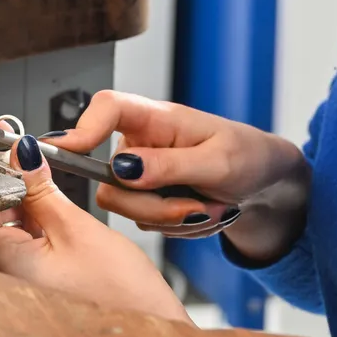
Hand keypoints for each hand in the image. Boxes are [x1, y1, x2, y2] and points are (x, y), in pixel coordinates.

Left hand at [0, 111, 188, 322]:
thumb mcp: (78, 229)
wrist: (154, 335)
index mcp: (4, 264)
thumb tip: (21, 155)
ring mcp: (20, 275)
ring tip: (19, 149)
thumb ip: (42, 190)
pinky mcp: (38, 275)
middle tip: (0, 130)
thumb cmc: (123, 299)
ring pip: (6, 218)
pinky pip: (23, 233)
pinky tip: (36, 182)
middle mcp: (4, 272)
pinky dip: (28, 205)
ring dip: (12, 183)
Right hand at [55, 91, 309, 264]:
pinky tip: (201, 213)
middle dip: (154, 206)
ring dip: (172, 219)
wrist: (265, 183)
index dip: (82, 127)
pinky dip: (177, 228)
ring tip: (211, 207)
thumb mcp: (218, 162)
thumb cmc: (248, 157)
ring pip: (125, 209)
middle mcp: (138, 144)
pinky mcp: (144, 198)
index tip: (71, 150)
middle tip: (197, 208)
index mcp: (155, 118)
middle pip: (110, 180)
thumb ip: (169, 165)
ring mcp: (138, 173)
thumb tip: (124, 168)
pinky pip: (144, 224)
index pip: (107, 108)